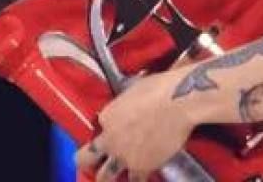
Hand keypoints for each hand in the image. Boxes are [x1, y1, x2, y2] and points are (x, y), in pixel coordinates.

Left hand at [73, 71, 196, 181]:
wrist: (177, 103)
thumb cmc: (160, 90)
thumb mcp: (133, 89)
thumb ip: (127, 103)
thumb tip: (133, 104)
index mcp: (106, 116)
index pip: (99, 127)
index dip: (107, 129)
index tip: (114, 130)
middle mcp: (110, 139)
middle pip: (85, 158)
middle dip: (87, 162)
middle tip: (91, 164)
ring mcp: (124, 156)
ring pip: (105, 177)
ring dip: (108, 177)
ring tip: (113, 177)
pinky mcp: (142, 167)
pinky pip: (135, 180)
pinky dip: (138, 179)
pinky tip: (141, 176)